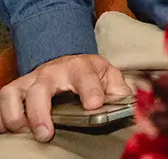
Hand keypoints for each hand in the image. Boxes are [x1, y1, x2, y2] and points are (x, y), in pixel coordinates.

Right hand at [0, 54, 129, 141]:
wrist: (69, 62)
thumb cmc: (91, 74)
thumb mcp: (110, 77)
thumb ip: (119, 91)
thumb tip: (126, 107)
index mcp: (81, 67)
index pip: (86, 77)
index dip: (90, 91)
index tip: (93, 106)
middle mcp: (52, 71)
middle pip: (41, 88)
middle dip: (41, 112)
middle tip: (46, 134)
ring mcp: (32, 79)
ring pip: (14, 93)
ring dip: (16, 115)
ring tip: (25, 132)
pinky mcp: (17, 88)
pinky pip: (2, 100)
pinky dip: (2, 116)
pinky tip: (10, 130)